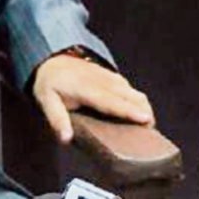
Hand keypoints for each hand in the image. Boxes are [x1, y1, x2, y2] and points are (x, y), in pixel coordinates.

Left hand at [31, 53, 154, 143]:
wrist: (52, 59)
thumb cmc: (50, 84)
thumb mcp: (46, 102)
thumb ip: (57, 120)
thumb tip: (66, 139)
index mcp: (87, 89)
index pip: (112, 102)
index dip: (129, 111)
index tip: (145, 119)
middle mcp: (102, 81)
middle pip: (130, 95)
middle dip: (144, 111)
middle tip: (151, 129)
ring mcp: (108, 77)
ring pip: (132, 90)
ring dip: (143, 105)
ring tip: (148, 123)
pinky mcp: (111, 76)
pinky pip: (129, 87)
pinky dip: (137, 99)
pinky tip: (139, 110)